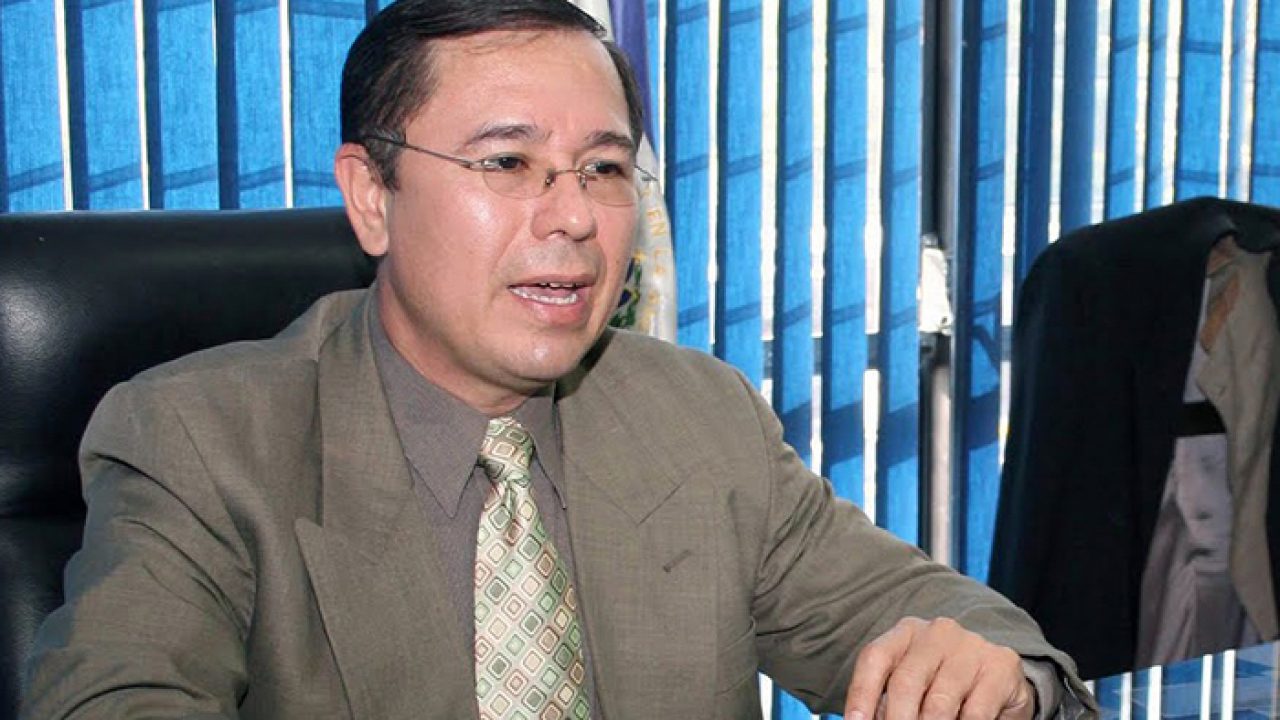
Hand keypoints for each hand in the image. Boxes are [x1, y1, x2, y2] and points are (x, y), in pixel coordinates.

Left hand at [843, 617, 1035, 719]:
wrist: (1002, 679)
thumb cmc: (944, 685)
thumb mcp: (913, 687)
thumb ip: (887, 702)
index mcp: (906, 633)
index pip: (874, 659)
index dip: (860, 695)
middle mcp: (936, 633)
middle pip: (905, 681)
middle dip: (896, 719)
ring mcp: (970, 646)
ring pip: (939, 702)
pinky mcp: (1000, 666)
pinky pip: (975, 713)